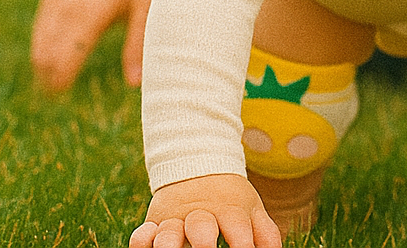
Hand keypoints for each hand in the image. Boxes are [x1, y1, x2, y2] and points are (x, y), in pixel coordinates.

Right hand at [31, 0, 165, 90]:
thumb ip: (140, 42)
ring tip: (58, 79)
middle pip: (45, 55)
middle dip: (50, 78)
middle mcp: (66, 4)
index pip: (63, 61)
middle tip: (61, 96)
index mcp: (90, 12)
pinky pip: (42, 21)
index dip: (61, 84)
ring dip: (45, 61)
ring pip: (39, 39)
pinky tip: (61, 49)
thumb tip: (135, 84)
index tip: (66, 99)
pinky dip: (45, 40)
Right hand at [129, 174, 281, 247]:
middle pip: (201, 226)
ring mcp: (175, 219)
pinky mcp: (154, 223)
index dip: (242, 241)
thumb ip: (265, 232)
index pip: (237, 226)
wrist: (198, 166)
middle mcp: (201, 215)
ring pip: (169, 230)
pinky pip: (143, 231)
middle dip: (203, 239)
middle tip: (207, 246)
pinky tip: (143, 243)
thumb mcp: (250, 209)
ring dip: (168, 240)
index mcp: (228, 210)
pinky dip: (142, 238)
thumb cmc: (229, 200)